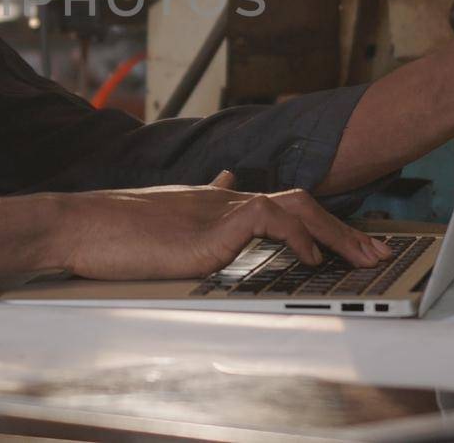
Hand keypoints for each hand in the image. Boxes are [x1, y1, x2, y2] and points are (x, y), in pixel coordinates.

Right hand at [55, 171, 389, 280]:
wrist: (81, 225)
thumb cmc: (111, 232)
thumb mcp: (161, 225)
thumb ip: (192, 218)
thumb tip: (218, 198)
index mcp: (212, 202)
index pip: (275, 200)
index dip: (315, 219)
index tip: (342, 237)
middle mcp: (222, 199)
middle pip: (298, 200)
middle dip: (341, 227)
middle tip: (373, 251)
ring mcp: (218, 210)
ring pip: (294, 205)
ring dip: (334, 231)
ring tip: (359, 256)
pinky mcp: (211, 227)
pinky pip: (268, 218)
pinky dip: (295, 235)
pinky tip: (309, 256)